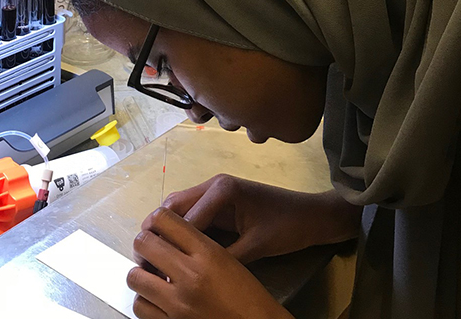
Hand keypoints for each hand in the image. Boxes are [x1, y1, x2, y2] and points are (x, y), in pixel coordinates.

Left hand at [127, 207, 291, 318]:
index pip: (164, 219)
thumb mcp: (230, 260)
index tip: (157, 229)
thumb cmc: (250, 298)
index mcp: (208, 254)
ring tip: (152, 277)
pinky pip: (140, 306)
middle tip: (150, 252)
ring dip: (141, 275)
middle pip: (143, 243)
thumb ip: (198, 246)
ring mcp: (179, 302)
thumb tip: (166, 237)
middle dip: (143, 245)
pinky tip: (155, 299)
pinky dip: (144, 301)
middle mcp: (191, 275)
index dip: (156, 221)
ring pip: (135, 277)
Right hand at [162, 174, 359, 263]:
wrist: (314, 217)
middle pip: (172, 206)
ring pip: (179, 210)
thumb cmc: (289, 227)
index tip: (156, 264)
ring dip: (167, 231)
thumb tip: (194, 274)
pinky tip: (175, 251)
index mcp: (222, 190)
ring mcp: (215, 193)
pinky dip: (181, 232)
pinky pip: (193, 216)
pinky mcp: (219, 204)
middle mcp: (213, 186)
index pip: (183, 217)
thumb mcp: (256, 246)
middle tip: (146, 258)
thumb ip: (224, 257)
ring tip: (156, 257)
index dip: (166, 241)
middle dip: (158, 231)